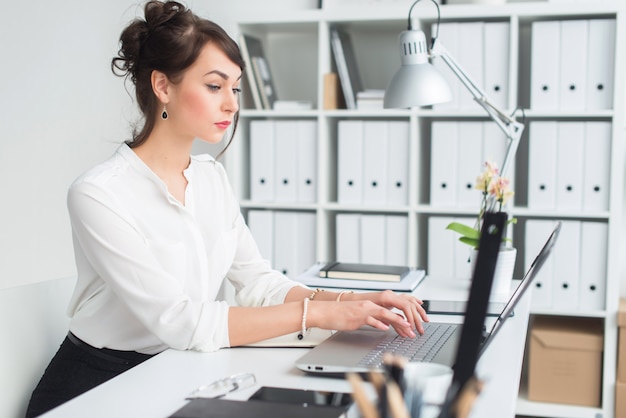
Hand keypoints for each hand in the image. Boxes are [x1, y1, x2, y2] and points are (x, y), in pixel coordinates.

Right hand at [307, 290, 427, 337]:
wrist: (325, 312)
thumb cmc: (340, 315)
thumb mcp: (359, 317)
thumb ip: (372, 319)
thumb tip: (384, 324)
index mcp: (370, 306)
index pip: (390, 311)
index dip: (402, 318)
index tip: (412, 326)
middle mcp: (369, 306)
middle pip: (391, 312)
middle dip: (404, 321)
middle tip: (413, 331)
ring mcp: (363, 311)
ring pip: (384, 314)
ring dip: (397, 321)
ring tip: (406, 328)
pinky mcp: (356, 317)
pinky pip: (370, 319)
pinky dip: (378, 323)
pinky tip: (385, 328)